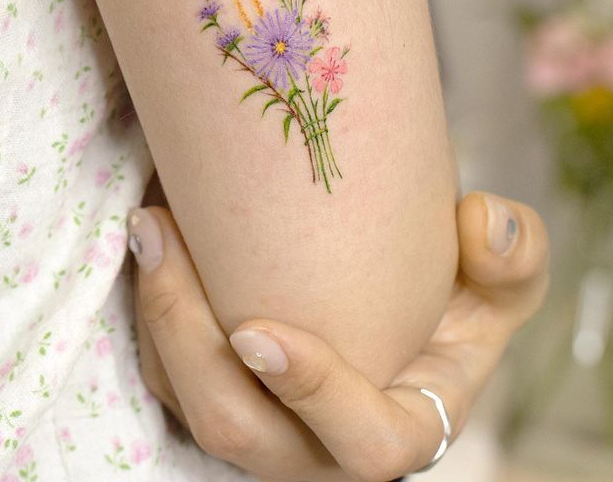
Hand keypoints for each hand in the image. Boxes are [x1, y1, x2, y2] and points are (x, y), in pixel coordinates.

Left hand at [129, 180, 548, 481]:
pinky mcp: (229, 394)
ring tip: (150, 226)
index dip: (313, 395)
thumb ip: (516, 256)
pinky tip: (156, 241)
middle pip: (241, 431)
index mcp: (401, 426)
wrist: (403, 308)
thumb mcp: (503, 283)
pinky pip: (173, 377)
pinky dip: (154, 314)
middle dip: (189, 341)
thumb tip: (483, 220)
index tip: (259, 329)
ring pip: (191, 404)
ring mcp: (267, 425)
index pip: (366, 444)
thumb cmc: (457, 304)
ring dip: (159, 319)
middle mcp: (321, 445)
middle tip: (163, 237)